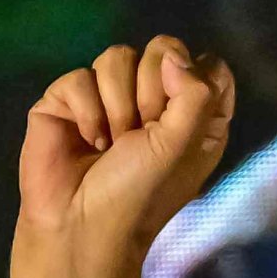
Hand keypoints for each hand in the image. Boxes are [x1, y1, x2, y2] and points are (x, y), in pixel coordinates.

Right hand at [15, 36, 235, 277]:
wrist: (81, 228)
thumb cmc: (139, 196)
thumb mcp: (183, 146)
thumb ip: (195, 92)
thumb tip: (173, 54)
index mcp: (194, 116)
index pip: (208, 66)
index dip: (194, 81)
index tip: (180, 120)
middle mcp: (154, 101)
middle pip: (163, 49)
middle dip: (151, 93)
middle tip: (140, 137)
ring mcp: (108, 97)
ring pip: (118, 56)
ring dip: (117, 106)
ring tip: (112, 144)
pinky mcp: (67, 100)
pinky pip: (80, 76)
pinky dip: (86, 111)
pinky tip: (86, 141)